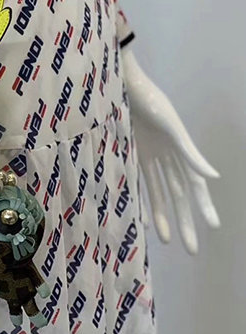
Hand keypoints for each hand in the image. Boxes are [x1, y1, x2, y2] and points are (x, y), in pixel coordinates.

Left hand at [123, 49, 219, 253]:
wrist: (120, 83)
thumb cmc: (148, 100)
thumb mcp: (169, 125)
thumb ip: (189, 152)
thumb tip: (213, 177)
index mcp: (180, 148)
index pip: (195, 184)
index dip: (204, 205)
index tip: (213, 227)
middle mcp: (166, 155)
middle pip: (178, 194)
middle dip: (185, 220)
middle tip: (190, 250)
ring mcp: (148, 154)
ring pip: (159, 192)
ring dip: (163, 215)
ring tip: (167, 240)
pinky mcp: (130, 151)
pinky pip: (138, 181)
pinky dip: (141, 199)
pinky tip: (142, 218)